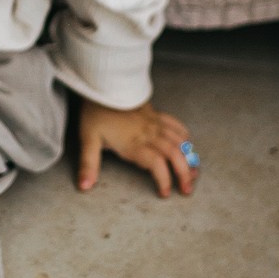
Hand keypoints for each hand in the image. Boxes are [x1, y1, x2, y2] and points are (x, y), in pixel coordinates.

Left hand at [77, 97, 198, 198]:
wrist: (103, 84)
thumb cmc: (95, 112)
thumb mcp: (87, 139)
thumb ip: (88, 164)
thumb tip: (84, 186)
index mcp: (133, 143)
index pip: (156, 164)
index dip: (164, 180)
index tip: (165, 193)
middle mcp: (148, 134)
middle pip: (174, 155)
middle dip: (184, 174)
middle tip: (187, 190)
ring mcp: (154, 123)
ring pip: (179, 142)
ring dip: (189, 158)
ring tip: (194, 173)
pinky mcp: (155, 113)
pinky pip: (175, 124)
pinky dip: (184, 137)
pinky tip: (188, 145)